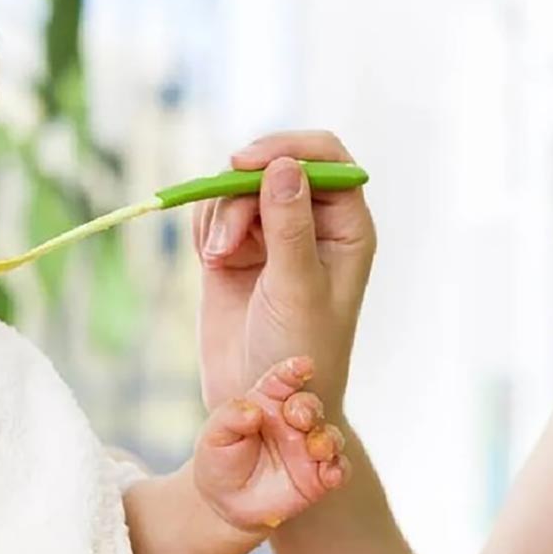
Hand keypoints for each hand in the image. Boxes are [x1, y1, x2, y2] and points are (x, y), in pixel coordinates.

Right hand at [194, 132, 376, 415]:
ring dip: (222, 214)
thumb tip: (283, 167)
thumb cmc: (299, 354)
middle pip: (274, 166)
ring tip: (218, 259)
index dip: (288, 149)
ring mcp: (271, 235)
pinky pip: (215, 212)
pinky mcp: (234, 249)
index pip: (326, 159)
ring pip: (238, 187)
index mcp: (345, 227)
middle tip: (224, 235)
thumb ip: (290, 227)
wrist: (260, 404)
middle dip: (242, 190)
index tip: (247, 164)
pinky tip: (211, 260)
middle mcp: (310, 223)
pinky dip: (207, 226)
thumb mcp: (296, 289)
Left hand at [195, 356, 349, 531]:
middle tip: (300, 418)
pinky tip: (331, 473)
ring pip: (329, 436)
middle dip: (309, 408)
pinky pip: (338, 469)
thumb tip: (253, 411)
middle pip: (310, 406)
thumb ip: (230, 417)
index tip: (303, 365)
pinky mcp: (318, 477)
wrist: (225, 502)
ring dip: (328, 439)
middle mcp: (292, 421)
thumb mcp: (214, 435)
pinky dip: (339, 469)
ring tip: (316, 448)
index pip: (284, 379)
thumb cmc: (220, 459)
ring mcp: (307, 448)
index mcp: (267, 401)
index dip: (295, 369)